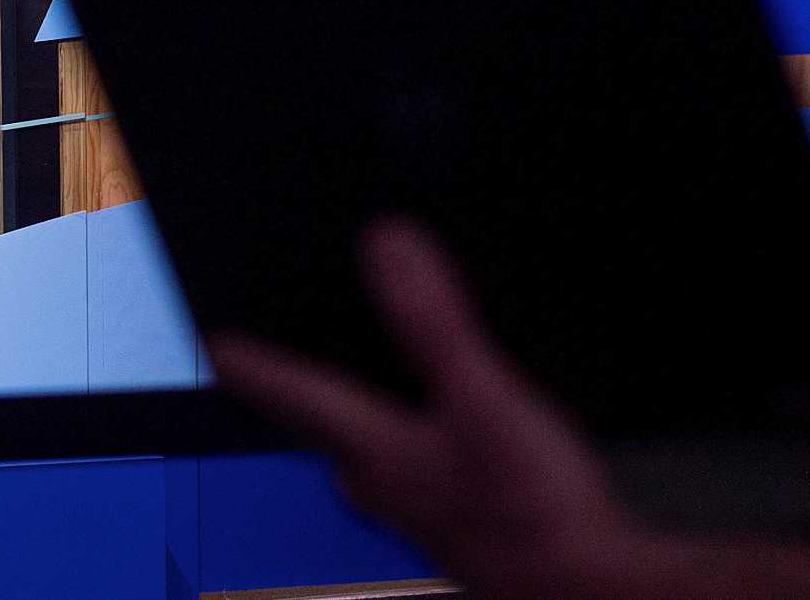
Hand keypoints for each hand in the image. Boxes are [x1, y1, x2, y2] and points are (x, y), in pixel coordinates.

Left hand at [208, 220, 648, 598]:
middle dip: (301, 391)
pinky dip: (413, 438)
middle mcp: (386, 485)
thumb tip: (386, 245)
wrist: (593, 591)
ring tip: (352, 382)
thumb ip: (432, 322)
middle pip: (325, 428)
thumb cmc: (533, 513)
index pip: (295, 394)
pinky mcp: (466, 523)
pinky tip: (440, 429)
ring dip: (358, 415)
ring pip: (369, 452)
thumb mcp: (483, 398)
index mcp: (375, 451)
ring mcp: (423, 509)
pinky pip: (417, 469)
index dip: (255, 363)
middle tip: (274, 362)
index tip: (216, 344)